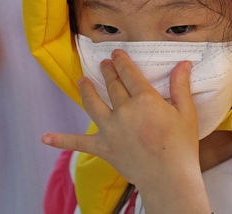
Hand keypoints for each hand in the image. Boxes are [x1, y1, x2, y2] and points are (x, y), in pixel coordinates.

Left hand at [42, 50, 206, 210]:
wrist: (168, 177)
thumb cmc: (181, 145)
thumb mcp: (186, 112)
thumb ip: (180, 86)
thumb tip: (183, 64)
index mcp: (145, 100)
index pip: (129, 74)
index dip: (122, 61)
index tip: (116, 53)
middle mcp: (124, 111)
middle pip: (112, 85)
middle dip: (107, 71)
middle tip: (103, 63)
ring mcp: (110, 129)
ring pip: (93, 104)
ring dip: (86, 90)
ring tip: (82, 81)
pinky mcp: (103, 148)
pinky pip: (78, 143)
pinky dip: (61, 140)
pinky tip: (45, 137)